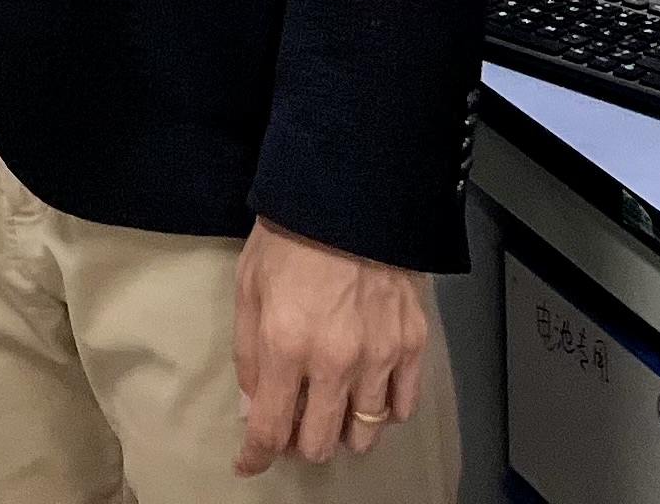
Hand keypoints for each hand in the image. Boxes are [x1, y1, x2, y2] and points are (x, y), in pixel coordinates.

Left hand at [232, 217, 430, 473]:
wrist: (349, 196)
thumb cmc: (290, 236)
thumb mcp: (248, 288)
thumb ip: (248, 353)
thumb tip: (253, 402)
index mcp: (286, 346)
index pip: (270, 429)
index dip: (256, 454)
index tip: (250, 462)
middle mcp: (335, 362)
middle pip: (318, 442)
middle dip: (299, 442)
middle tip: (293, 423)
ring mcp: (379, 356)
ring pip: (364, 434)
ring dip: (343, 431)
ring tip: (332, 409)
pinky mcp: (411, 345)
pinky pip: (402, 407)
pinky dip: (384, 412)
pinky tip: (368, 395)